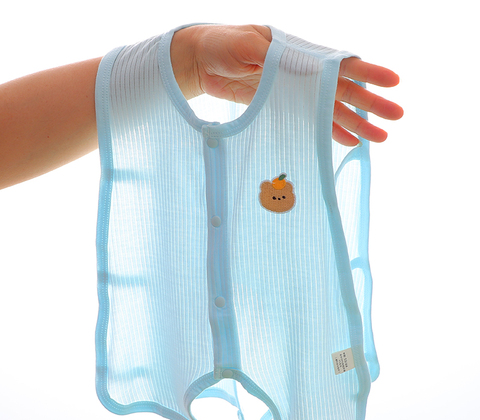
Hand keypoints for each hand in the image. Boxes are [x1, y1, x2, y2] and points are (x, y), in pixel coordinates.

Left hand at [171, 25, 402, 146]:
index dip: (366, 71)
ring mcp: (292, 92)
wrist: (200, 62)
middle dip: (368, 104)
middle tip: (395, 117)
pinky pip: (308, 122)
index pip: (337, 63)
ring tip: (377, 138)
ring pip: (328, 110)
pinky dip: (328, 131)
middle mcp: (299, 73)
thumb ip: (271, 58)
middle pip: (340, 90)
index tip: (392, 82)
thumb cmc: (220, 45)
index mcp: (296, 52)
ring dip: (353, 123)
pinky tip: (346, 141)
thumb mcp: (244, 45)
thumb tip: (300, 71)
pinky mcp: (281, 109)